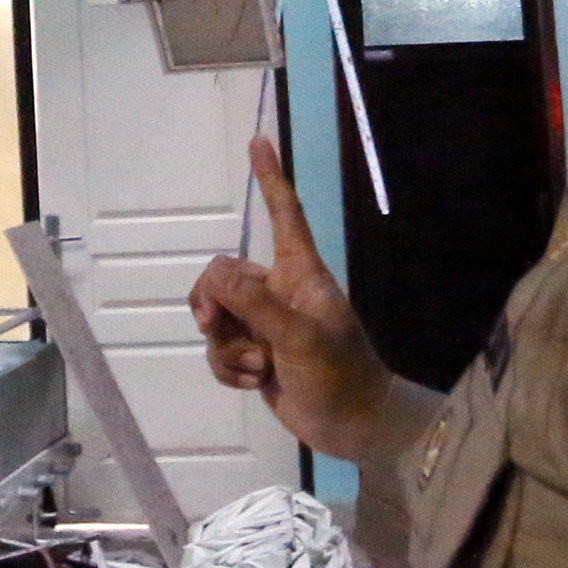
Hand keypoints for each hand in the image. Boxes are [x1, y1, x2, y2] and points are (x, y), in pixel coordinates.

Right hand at [188, 139, 414, 464]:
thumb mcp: (299, 335)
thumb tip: (213, 276)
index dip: (271, 179)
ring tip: (259, 368)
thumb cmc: (340, 373)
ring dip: (227, 348)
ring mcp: (266, 327)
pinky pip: (220, 352)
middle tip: (219, 327)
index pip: (284, 215)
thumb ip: (254, 303)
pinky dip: (229, 370)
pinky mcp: (257, 358)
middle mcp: (280, 293)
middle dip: (215, 307)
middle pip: (222, 277)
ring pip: (216, 320)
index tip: (259, 141)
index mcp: (301, 274)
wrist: (355, 427)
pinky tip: (255, 385)